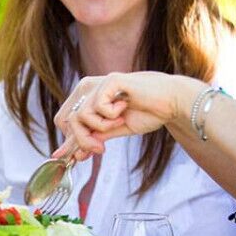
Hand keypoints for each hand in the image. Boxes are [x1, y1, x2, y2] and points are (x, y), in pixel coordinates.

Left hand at [52, 72, 189, 161]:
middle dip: (82, 140)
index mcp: (85, 97)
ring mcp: (97, 82)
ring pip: (79, 116)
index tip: (84, 155)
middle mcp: (87, 87)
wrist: (171, 103)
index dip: (70, 141)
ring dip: (101, 128)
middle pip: (66, 120)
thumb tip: (71, 155)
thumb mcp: (112, 130)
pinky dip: (110, 116)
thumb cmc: (146, 114)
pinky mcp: (110, 80)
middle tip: (101, 149)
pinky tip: (125, 108)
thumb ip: (92, 139)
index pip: (63, 121)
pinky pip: (97, 107)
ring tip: (119, 122)